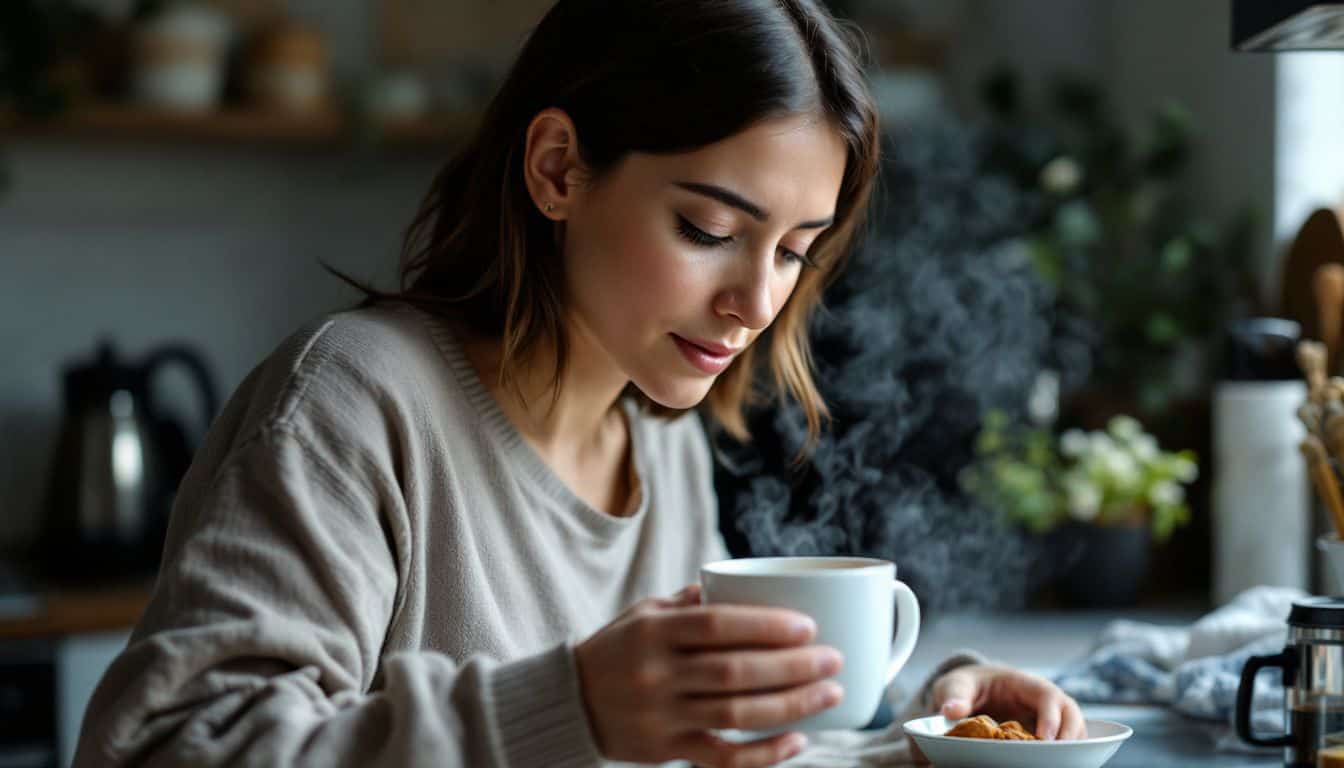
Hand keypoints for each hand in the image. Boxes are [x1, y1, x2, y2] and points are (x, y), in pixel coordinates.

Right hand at [574, 584, 844, 767]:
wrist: (571, 702)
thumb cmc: (619, 648)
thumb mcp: (646, 613)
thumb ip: (694, 602)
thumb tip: (750, 585)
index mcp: (655, 631)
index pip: (717, 625)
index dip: (766, 625)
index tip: (808, 626)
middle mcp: (658, 673)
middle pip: (735, 671)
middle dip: (793, 666)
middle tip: (833, 659)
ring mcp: (662, 715)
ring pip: (736, 714)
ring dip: (791, 706)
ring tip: (830, 694)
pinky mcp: (667, 750)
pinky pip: (722, 758)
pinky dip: (763, 753)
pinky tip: (797, 740)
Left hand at [921, 664, 1084, 749]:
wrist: (970, 691)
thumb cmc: (966, 686)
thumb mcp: (956, 685)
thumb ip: (955, 695)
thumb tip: (950, 710)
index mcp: (1023, 683)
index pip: (1047, 695)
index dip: (1052, 716)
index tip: (1045, 738)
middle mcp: (1041, 699)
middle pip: (1070, 712)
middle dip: (1070, 733)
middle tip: (1059, 755)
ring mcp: (1046, 716)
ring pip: (1073, 728)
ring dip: (1072, 745)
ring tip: (1059, 761)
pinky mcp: (1044, 733)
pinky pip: (1063, 741)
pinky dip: (1064, 752)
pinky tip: (1053, 762)